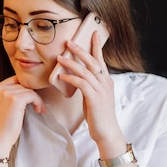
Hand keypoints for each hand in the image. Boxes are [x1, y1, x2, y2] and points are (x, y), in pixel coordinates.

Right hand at [0, 76, 45, 154]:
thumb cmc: (2, 125)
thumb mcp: (1, 105)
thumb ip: (9, 94)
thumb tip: (26, 88)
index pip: (14, 79)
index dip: (25, 87)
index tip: (31, 97)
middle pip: (23, 84)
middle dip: (32, 94)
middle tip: (38, 105)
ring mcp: (7, 93)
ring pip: (29, 90)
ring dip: (37, 99)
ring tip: (38, 109)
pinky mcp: (16, 99)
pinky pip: (33, 95)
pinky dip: (38, 102)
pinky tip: (38, 110)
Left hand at [56, 32, 124, 149]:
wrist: (107, 132)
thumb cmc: (99, 115)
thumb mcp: (95, 96)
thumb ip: (89, 85)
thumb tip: (77, 77)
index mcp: (106, 80)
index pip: (101, 59)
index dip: (97, 46)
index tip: (93, 33)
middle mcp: (105, 82)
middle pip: (92, 61)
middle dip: (80, 50)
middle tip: (69, 41)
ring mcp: (101, 90)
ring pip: (86, 71)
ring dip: (71, 63)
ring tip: (59, 57)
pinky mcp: (95, 99)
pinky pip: (82, 84)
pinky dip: (72, 78)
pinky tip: (62, 76)